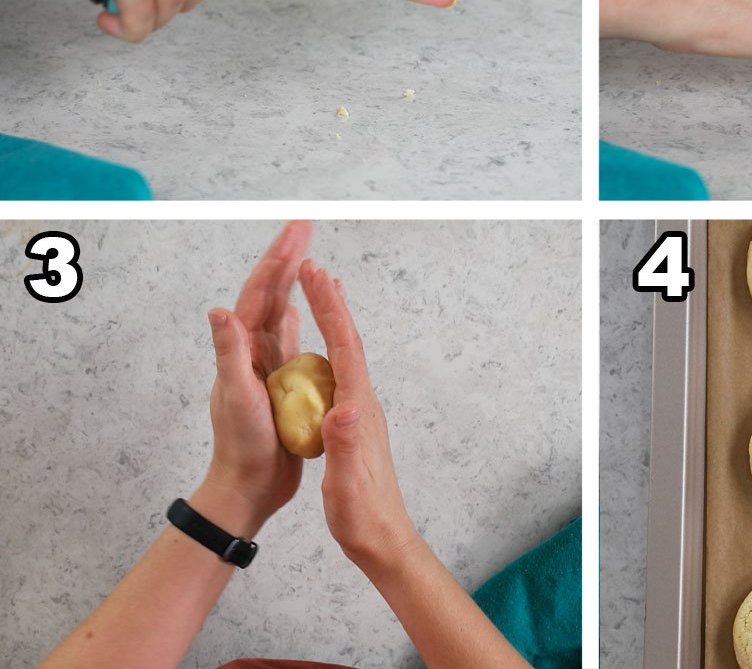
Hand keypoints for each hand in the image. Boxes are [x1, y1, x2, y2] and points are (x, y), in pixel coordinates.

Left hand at [202, 220, 312, 530]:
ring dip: (296, 283)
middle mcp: (254, 350)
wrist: (248, 487)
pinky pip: (295, 341)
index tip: (298, 231)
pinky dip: (304, 319)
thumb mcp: (238, 399)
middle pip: (273, 293)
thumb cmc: (242, 447)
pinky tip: (308, 311)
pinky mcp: (282, 381)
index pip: (262, 293)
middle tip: (305, 227)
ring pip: (284, 312)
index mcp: (243, 349)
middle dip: (287, 258)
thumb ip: (229, 355)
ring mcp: (268, 365)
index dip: (278, 259)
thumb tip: (220, 311)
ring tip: (309, 259)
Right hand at [298, 257, 414, 569]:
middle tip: (313, 269)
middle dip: (330, 304)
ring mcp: (359, 413)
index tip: (314, 275)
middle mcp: (363, 403)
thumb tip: (344, 407)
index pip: (344, 348)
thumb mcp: (348, 481)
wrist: (383, 538)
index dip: (329, 310)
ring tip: (320, 296)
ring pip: (345, 356)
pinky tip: (320, 353)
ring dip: (331, 322)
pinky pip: (339, 376)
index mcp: (359, 408)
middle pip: (347, 342)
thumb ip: (344, 444)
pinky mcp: (353, 425)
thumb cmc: (363, 513)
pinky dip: (329, 352)